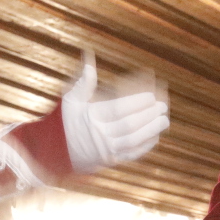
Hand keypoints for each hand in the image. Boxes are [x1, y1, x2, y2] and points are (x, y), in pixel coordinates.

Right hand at [62, 54, 169, 172]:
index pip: (117, 109)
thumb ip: (83, 82)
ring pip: (133, 141)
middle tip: (163, 106)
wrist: (55, 152)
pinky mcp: (111, 160)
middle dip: (148, 116)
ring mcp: (106, 150)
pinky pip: (132, 155)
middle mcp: (99, 135)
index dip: (137, 103)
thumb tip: (88, 58)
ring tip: (164, 120)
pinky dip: (145, 146)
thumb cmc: (65, 121)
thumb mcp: (70, 100)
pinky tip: (155, 135)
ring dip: (151, 131)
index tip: (151, 96)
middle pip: (129, 126)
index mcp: (91, 117)